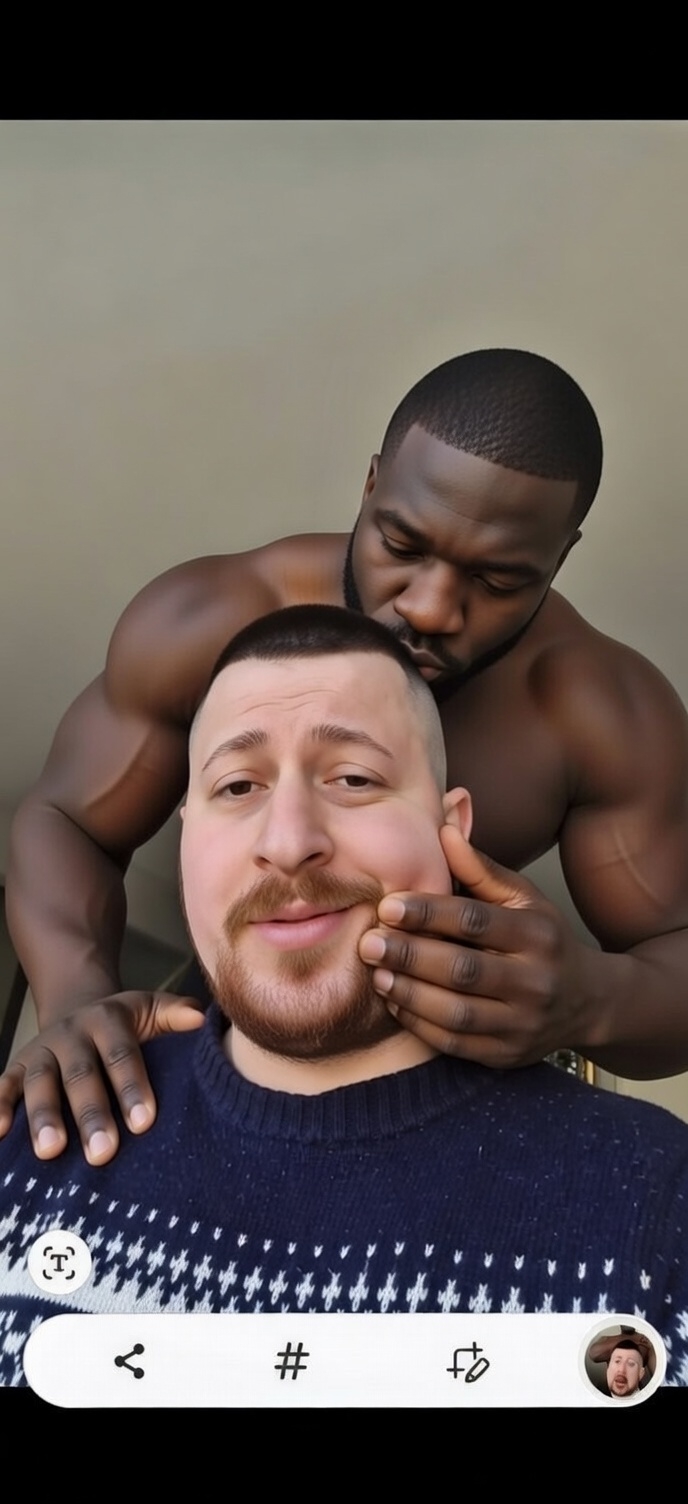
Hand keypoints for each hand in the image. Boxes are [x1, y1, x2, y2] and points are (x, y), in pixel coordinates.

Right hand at [0, 992, 204, 1164]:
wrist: (77, 1009)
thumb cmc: (123, 1026)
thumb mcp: (150, 1010)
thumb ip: (175, 1014)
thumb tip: (202, 1019)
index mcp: (108, 1020)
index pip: (122, 1055)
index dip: (132, 1087)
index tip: (144, 1123)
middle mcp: (71, 1034)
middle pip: (81, 1075)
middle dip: (91, 1114)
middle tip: (102, 1153)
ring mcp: (41, 1051)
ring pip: (40, 1083)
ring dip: (44, 1117)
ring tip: (51, 1152)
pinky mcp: (17, 1067)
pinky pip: (4, 1085)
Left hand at [358, 825, 592, 1067]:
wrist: (589, 1002)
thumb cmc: (544, 940)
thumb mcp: (523, 899)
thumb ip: (480, 869)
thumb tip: (444, 826)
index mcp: (538, 933)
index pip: (475, 921)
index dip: (428, 913)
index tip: (387, 906)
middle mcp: (535, 980)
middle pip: (463, 969)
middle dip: (410, 955)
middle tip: (369, 942)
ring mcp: (522, 1023)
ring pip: (457, 1012)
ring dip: (409, 993)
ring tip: (377, 974)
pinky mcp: (506, 1054)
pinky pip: (455, 1043)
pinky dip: (419, 1024)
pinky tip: (395, 1003)